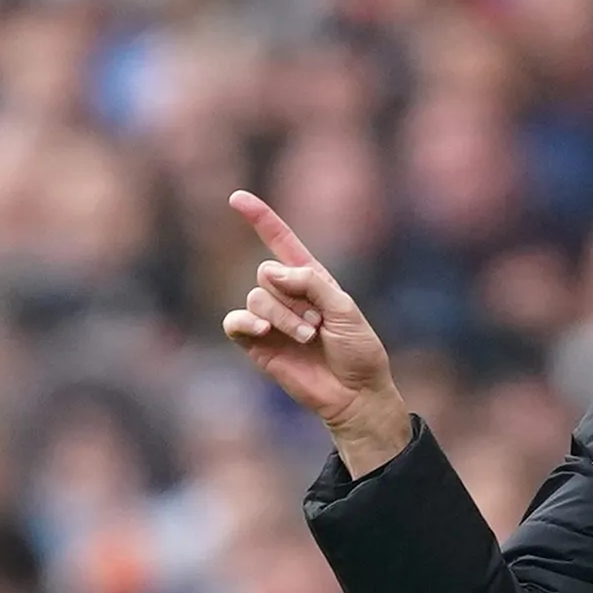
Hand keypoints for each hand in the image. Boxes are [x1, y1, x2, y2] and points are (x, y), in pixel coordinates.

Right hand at [223, 191, 412, 476]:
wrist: (355, 394)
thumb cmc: (358, 351)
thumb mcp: (345, 308)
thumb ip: (311, 282)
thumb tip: (270, 271)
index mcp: (310, 280)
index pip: (281, 242)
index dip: (260, 219)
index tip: (238, 198)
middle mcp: (287, 296)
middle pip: (266, 273)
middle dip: (290, 295)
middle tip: (316, 323)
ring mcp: (270, 320)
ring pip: (256, 298)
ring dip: (283, 317)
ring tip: (308, 337)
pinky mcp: (257, 344)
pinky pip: (235, 322)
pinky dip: (246, 323)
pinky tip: (262, 331)